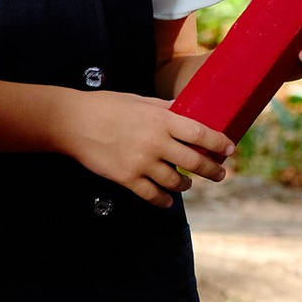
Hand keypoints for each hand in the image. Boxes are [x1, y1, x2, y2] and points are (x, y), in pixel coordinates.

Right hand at [64, 86, 234, 204]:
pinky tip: (168, 201)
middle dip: (212, 170)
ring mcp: (142, 162)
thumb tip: (185, 111)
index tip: (229, 149)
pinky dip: (164, 201)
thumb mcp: (139, 101)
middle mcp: (156, 142)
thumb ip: (164, 109)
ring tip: (187, 184)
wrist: (73, 122)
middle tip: (220, 174)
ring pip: (176, 182)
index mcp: (161, 119)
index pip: (201, 134)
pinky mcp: (127, 178)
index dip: (219, 143)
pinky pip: (153, 195)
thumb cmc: (105, 106)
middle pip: (195, 162)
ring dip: (186, 185)